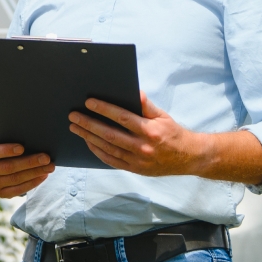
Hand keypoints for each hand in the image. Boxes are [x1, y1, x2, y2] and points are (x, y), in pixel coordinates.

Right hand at [0, 142, 53, 198]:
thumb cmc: (0, 151)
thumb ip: (9, 142)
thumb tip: (32, 140)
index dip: (7, 150)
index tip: (22, 147)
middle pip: (10, 167)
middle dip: (30, 162)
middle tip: (46, 158)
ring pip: (17, 179)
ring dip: (36, 172)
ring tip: (49, 167)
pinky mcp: (2, 194)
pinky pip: (19, 189)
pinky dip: (33, 182)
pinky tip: (43, 175)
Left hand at [68, 92, 261, 183]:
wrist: (188, 158)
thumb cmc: (173, 133)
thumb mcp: (163, 116)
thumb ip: (146, 105)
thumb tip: (134, 91)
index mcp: (150, 131)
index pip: (122, 118)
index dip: (104, 109)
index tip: (88, 102)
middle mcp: (142, 147)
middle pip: (109, 134)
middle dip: (89, 124)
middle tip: (73, 116)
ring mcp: (137, 161)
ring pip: (107, 148)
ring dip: (88, 137)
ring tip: (75, 127)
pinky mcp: (134, 169)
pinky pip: (111, 161)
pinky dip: (97, 151)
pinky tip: (88, 142)